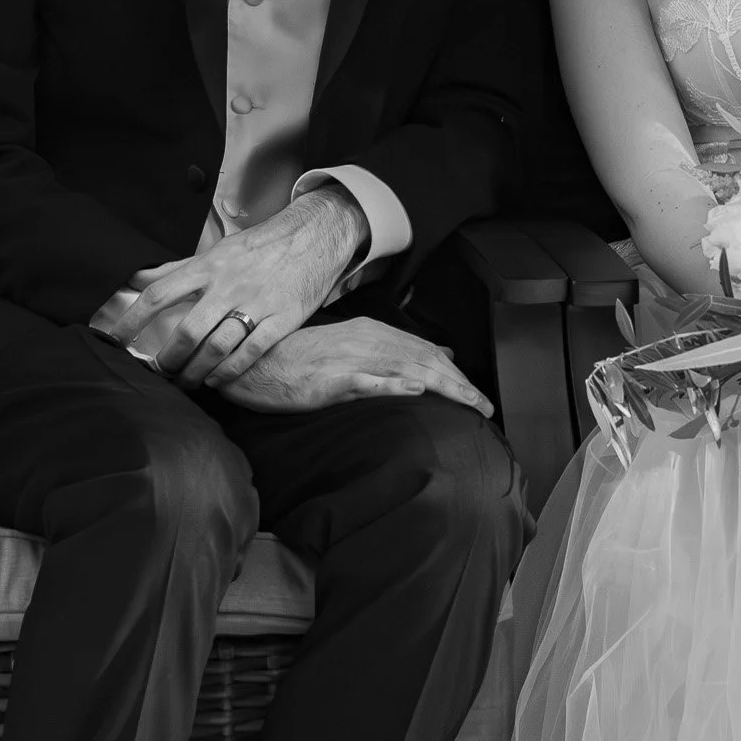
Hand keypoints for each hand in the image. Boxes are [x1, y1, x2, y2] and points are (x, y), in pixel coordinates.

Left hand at [103, 187, 370, 386]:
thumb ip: (179, 269)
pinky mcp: (281, 319)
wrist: (314, 237)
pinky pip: (249, 352)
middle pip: (187, 330)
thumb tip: (139, 279)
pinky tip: (216, 380)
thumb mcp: (219, 250)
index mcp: (208, 266)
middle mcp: (228, 285)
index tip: (114, 340)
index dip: (131, 320)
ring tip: (185, 383)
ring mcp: (256, 303)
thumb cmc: (261, 246)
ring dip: (195, 371)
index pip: (158, 294)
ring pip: (216, 347)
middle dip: (168, 359)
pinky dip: (228, 371)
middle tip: (160, 372)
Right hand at [213, 321, 492, 416]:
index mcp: (371, 334)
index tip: (477, 394)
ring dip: (442, 386)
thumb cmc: (299, 359)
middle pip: (424, 360)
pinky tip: (415, 388)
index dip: (456, 372)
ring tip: (469, 402)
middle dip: (460, 384)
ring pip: (406, 369)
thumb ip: (390, 351)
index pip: (425, 351)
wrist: (255, 361)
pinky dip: (392, 383)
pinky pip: (367, 381)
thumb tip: (436, 354)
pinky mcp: (331, 380)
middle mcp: (367, 342)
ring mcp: (350, 360)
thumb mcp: (349, 348)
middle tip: (485, 406)